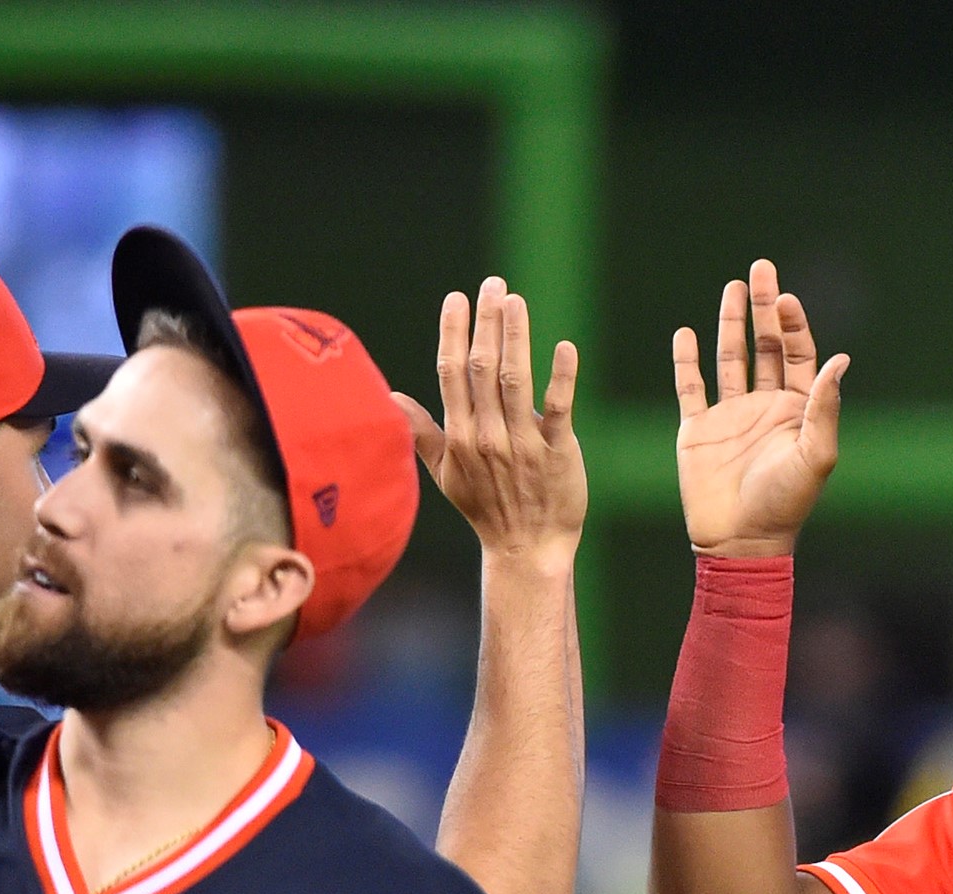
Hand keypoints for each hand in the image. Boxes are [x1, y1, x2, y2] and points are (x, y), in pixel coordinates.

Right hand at [393, 277, 584, 575]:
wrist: (526, 549)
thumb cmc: (485, 509)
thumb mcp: (445, 473)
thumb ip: (420, 431)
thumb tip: (389, 399)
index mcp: (460, 436)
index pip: (452, 373)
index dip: (454, 333)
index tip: (456, 298)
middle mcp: (487, 436)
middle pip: (483, 368)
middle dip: (486, 323)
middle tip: (493, 284)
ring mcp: (523, 444)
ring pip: (517, 381)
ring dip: (516, 337)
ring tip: (516, 301)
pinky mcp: (557, 452)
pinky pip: (559, 409)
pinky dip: (561, 378)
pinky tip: (564, 347)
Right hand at [671, 258, 846, 558]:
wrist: (740, 542)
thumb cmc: (785, 504)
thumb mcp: (815, 456)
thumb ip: (825, 407)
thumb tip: (842, 359)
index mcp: (798, 410)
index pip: (799, 354)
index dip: (793, 323)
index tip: (784, 297)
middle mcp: (765, 406)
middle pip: (766, 345)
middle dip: (763, 307)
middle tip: (760, 268)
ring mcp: (730, 416)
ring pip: (730, 358)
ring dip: (730, 323)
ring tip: (731, 286)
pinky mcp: (697, 430)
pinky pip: (690, 387)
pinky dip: (686, 361)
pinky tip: (686, 333)